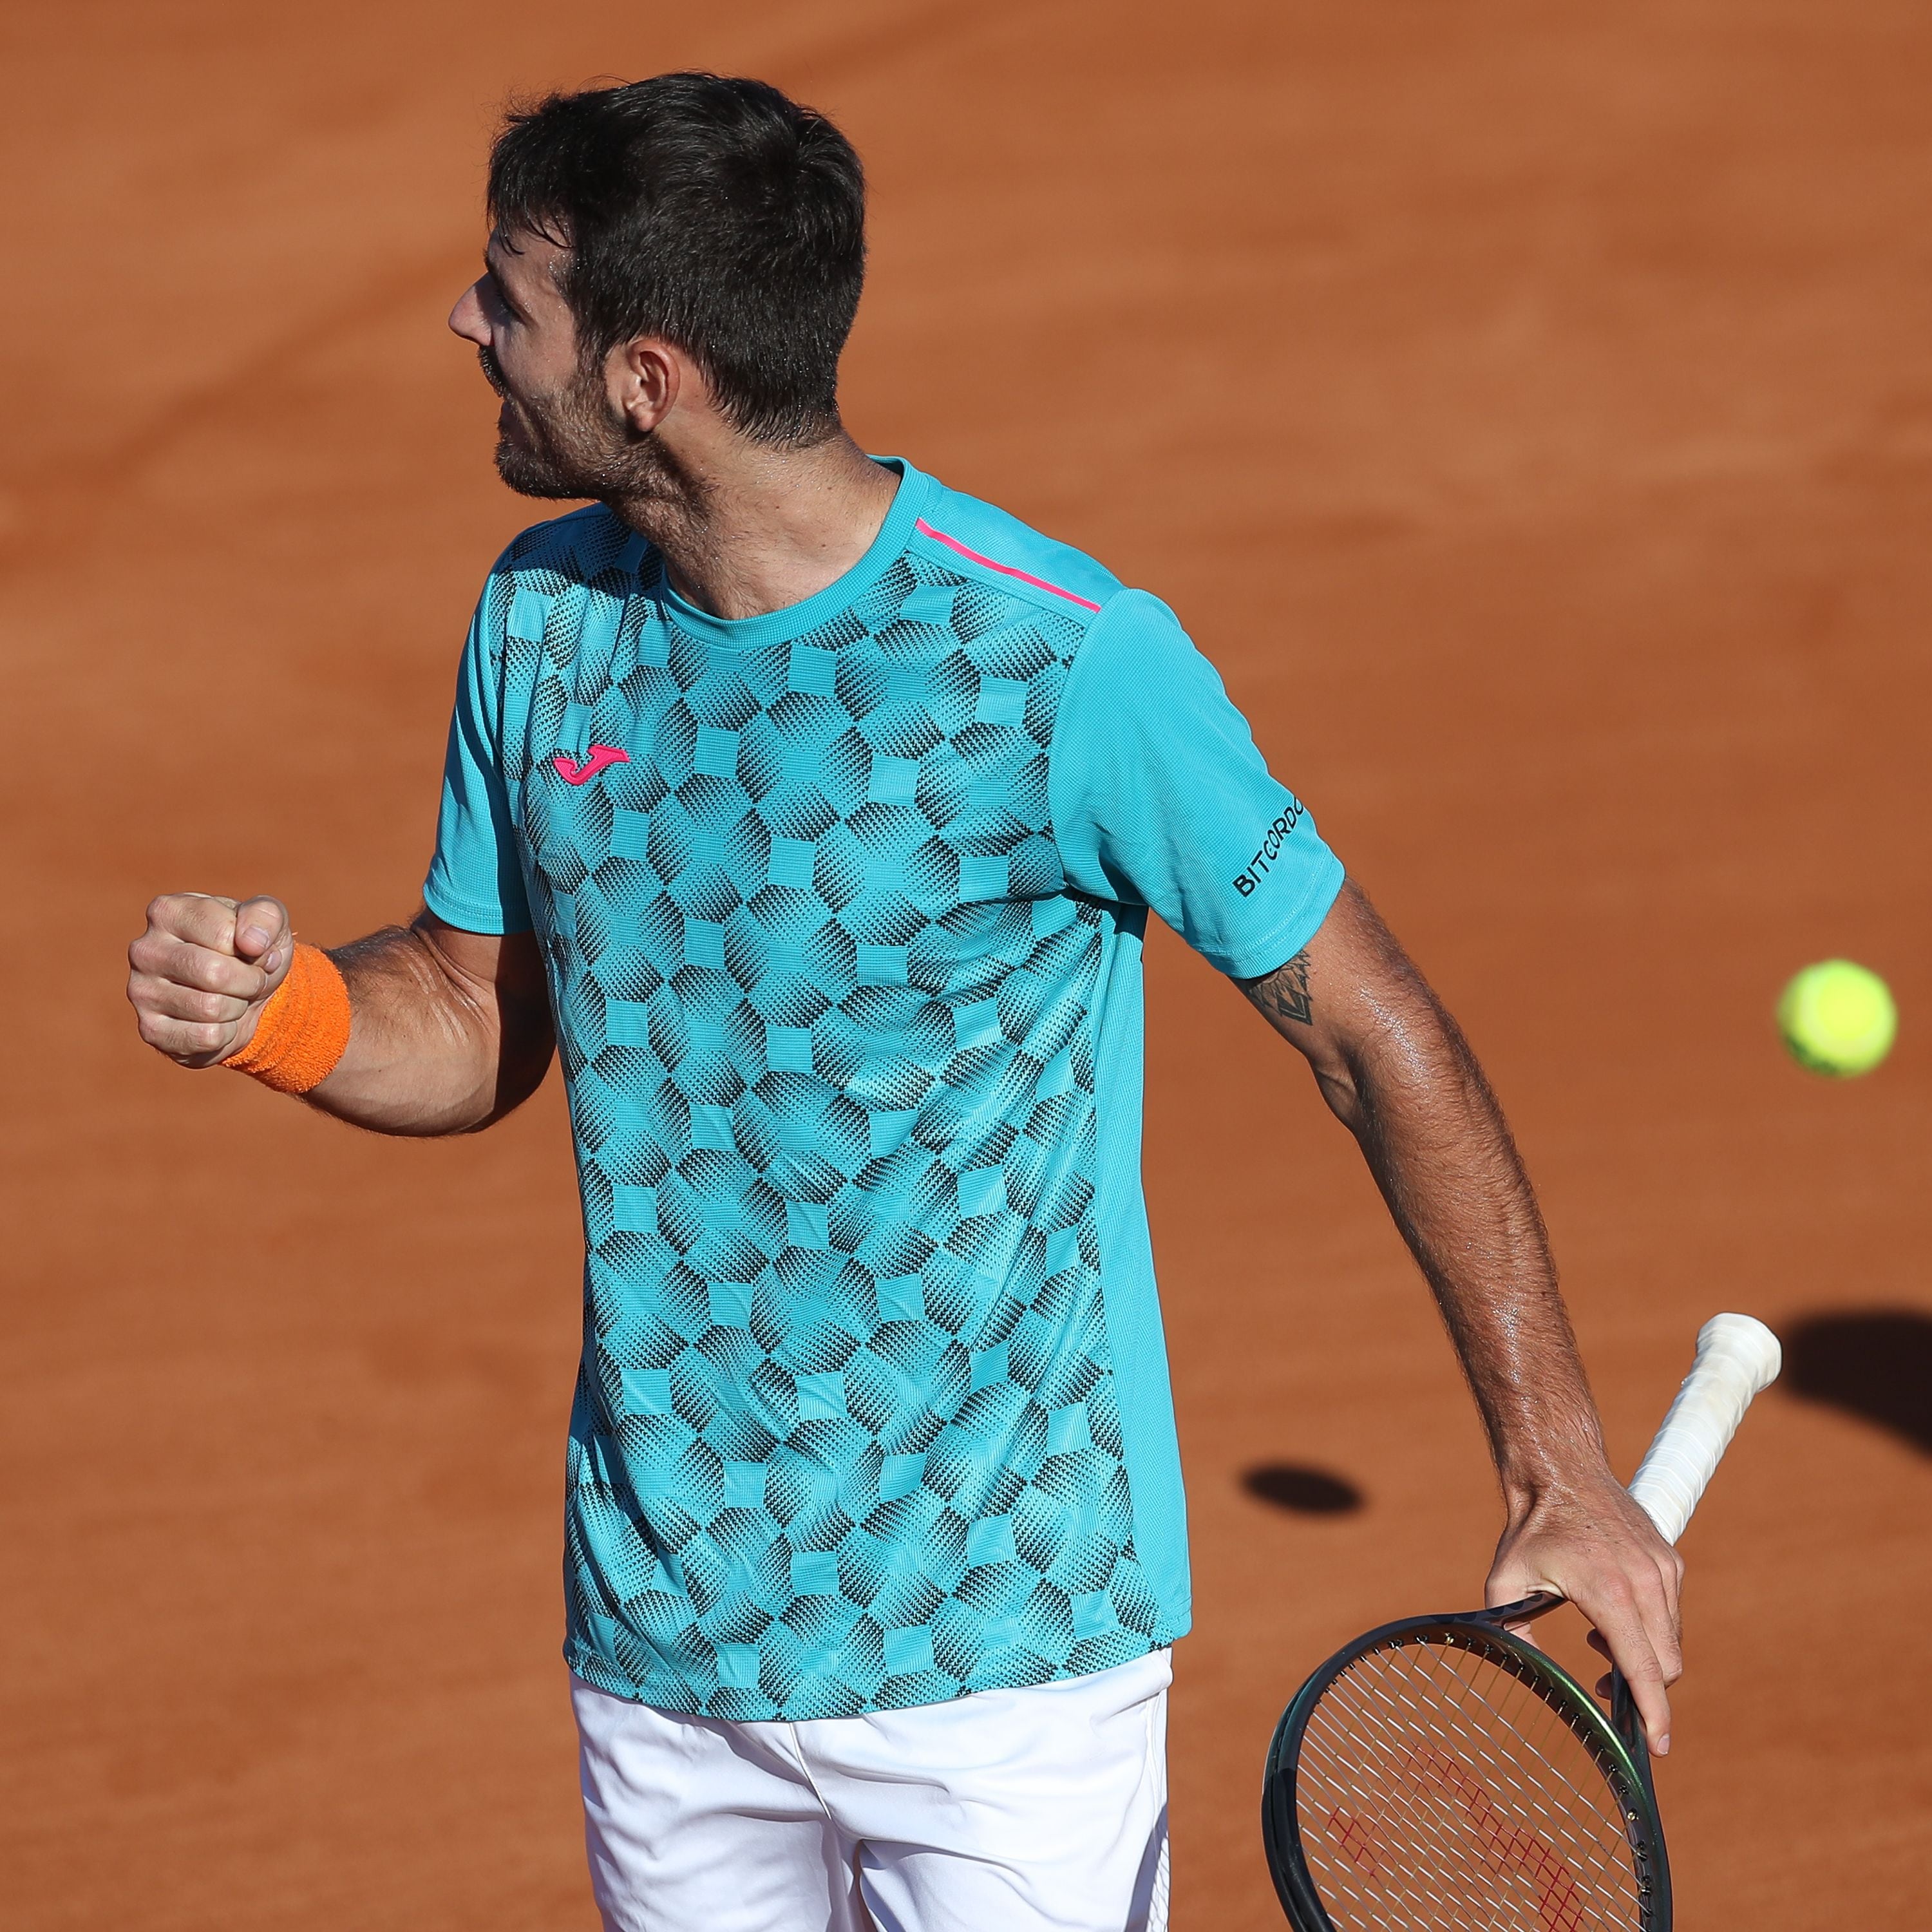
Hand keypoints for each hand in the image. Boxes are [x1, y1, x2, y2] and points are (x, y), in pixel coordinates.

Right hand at [127, 894, 294, 1067]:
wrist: (245, 996)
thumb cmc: (250, 950)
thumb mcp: (269, 922)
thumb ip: (266, 915)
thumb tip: (252, 942)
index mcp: (167, 911)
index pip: (225, 933)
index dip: (256, 948)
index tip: (254, 949)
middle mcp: (145, 949)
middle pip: (214, 973)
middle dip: (249, 981)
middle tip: (249, 979)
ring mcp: (141, 991)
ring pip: (211, 1008)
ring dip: (238, 1006)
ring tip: (231, 996)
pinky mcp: (150, 1029)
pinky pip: (206, 1037)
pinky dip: (226, 1033)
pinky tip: (217, 1020)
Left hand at [1486, 1475, 1684, 1754]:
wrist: (1561, 1468)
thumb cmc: (1530, 1527)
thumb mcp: (1506, 1580)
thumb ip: (1511, 1629)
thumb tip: (1524, 1671)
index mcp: (1609, 1591)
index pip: (1644, 1668)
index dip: (1654, 1713)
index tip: (1657, 1747)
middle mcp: (1647, 1582)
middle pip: (1666, 1665)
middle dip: (1644, 1690)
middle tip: (1603, 1687)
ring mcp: (1664, 1570)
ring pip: (1671, 1641)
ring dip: (1642, 1656)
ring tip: (1594, 1638)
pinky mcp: (1670, 1561)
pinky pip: (1671, 1614)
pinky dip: (1649, 1629)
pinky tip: (1609, 1614)